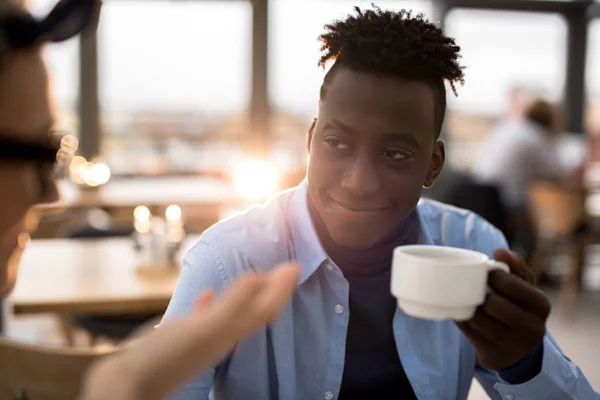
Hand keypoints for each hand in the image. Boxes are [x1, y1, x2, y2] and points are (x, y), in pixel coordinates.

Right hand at [80, 262, 299, 399]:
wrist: (127, 384)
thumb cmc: (168, 357)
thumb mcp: (206, 327)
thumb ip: (234, 304)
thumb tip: (261, 277)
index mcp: (230, 331)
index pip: (265, 308)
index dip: (282, 289)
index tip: (296, 265)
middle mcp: (220, 334)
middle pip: (254, 309)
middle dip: (271, 289)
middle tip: (285, 267)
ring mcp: (199, 336)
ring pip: (230, 311)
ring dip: (245, 294)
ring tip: (254, 276)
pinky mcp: (178, 337)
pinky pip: (200, 317)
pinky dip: (209, 304)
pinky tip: (207, 293)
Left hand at [456, 249, 550, 370]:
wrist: (516, 349)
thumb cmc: (519, 308)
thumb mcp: (524, 287)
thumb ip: (515, 266)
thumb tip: (500, 252)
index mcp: (541, 305)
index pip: (512, 285)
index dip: (493, 277)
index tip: (485, 273)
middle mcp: (532, 328)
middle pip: (494, 304)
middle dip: (479, 293)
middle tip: (472, 286)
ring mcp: (513, 344)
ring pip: (479, 318)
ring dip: (468, 305)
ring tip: (465, 297)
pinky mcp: (494, 354)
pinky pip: (469, 331)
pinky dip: (461, 318)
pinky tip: (461, 311)